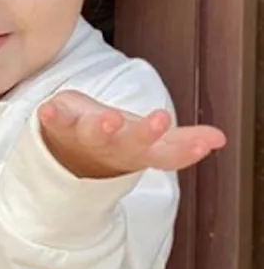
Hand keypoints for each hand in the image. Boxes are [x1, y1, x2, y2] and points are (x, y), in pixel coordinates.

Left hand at [38, 91, 225, 179]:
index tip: (204, 144)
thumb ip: (184, 142)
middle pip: (131, 142)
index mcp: (139, 151)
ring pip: (95, 133)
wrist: (66, 160)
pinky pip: (55, 121)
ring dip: (102, 126)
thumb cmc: (117, 142)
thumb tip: (219, 138)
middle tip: (161, 121)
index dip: (185, 150)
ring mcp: (86, 136)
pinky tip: (48, 109)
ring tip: (110, 119)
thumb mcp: (151, 144)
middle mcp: (114, 146)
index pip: (166, 153)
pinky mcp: (60, 124)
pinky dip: (51, 116)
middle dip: (146, 133)